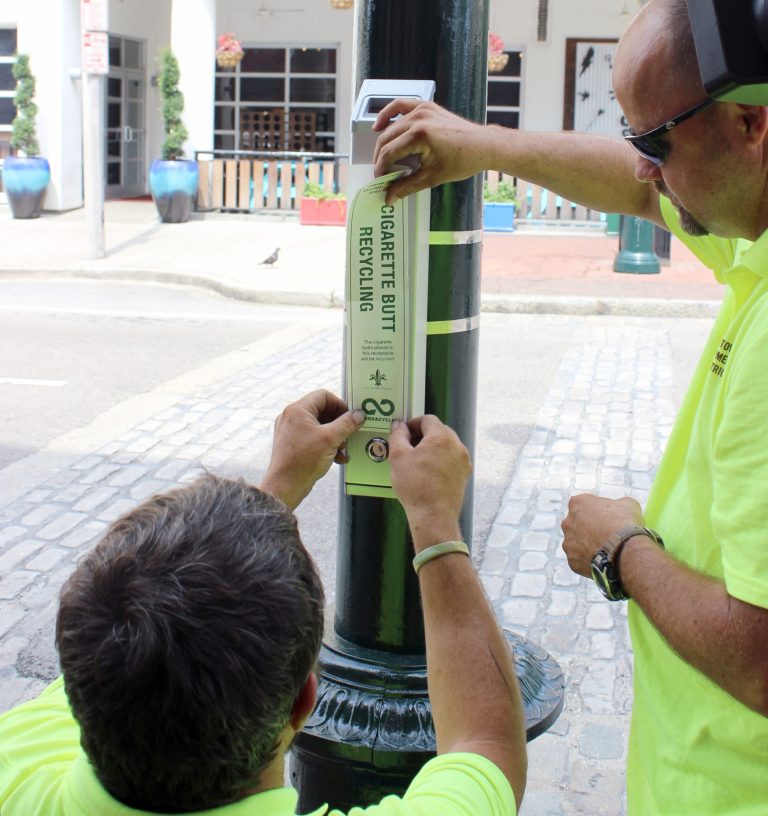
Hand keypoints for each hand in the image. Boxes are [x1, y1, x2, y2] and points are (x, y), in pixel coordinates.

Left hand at [261, 390, 363, 509]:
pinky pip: (313, 438)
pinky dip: (326, 445)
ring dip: (335, 437)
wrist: (285, 486)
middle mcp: (292, 417)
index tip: (351, 417)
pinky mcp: (293, 444)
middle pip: (323, 411)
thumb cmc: (303, 460)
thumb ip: (347, 424)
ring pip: (320, 426)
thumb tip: (359, 414)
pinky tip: (336, 458)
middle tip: (349, 435)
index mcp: (298, 410)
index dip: (340, 405)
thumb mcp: (330, 439)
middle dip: (339, 425)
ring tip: (343, 450)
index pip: (323, 396)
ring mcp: (291, 431)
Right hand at [372, 99, 496, 203]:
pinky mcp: (426, 106)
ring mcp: (422, 109)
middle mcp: (419, 119)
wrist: (483, 146)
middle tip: (381, 173)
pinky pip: (400, 106)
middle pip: (386, 139)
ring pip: (391, 125)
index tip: (380, 180)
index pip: (388, 153)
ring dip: (383, 142)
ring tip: (382, 158)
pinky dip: (388, 114)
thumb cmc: (463, 160)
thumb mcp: (431, 178)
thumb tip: (389, 196)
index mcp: (419, 135)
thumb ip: (406, 186)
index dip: (380, 169)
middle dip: (380, 158)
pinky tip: (379, 125)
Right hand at [388, 415, 471, 549]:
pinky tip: (427, 473)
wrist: (434, 516)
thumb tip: (399, 426)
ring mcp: (463, 461)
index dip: (412, 424)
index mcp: (442, 437)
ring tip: (416, 462)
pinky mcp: (464, 475)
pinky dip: (439, 461)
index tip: (402, 433)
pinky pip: (450, 460)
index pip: (427, 420)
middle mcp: (457, 445)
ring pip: (445, 446)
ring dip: (431, 449)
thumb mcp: (398, 457)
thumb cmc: (416, 486)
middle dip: (422, 436)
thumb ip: (397, 436)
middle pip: (438, 431)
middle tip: (406, 447)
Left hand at [561, 494, 644, 576]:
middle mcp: (567, 523)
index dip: (597, 511)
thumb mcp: (628, 504)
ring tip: (605, 550)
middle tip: (605, 534)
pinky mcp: (572, 561)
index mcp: (577, 503)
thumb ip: (617, 504)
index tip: (607, 517)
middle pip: (576, 524)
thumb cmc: (625, 524)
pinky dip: (589, 561)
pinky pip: (580, 560)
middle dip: (588, 528)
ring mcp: (568, 543)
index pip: (583, 504)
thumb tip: (620, 508)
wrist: (624, 551)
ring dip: (587, 545)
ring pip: (577, 544)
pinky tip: (603, 561)